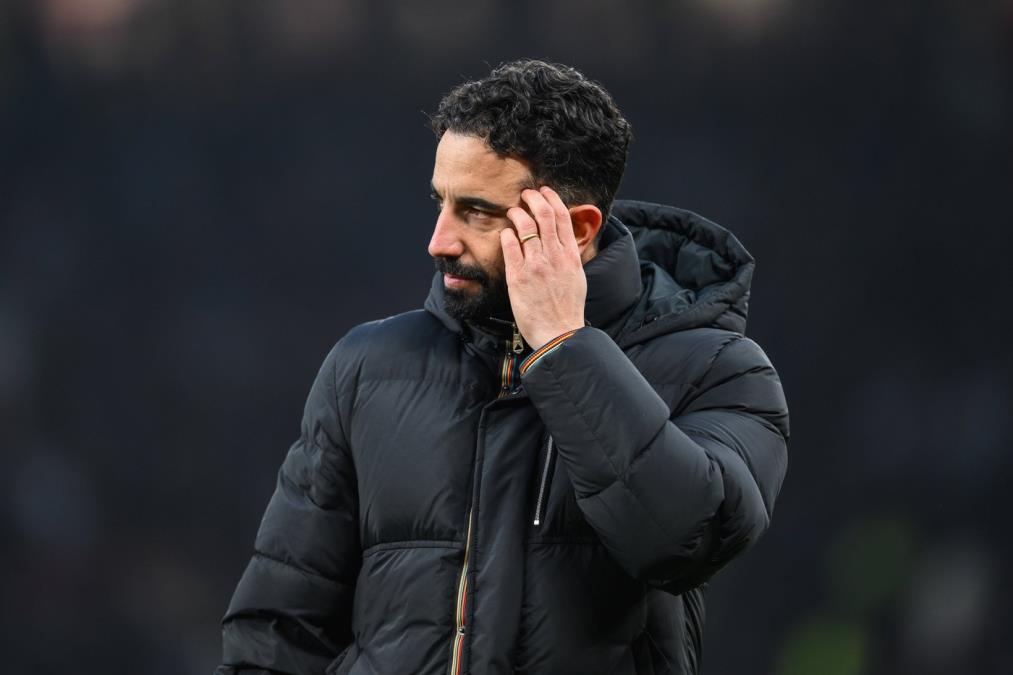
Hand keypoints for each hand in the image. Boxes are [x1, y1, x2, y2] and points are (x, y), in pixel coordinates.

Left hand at [500, 186, 586, 350]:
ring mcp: (536, 265)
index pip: (562, 217)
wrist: (559, 333)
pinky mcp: (518, 276)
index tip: (544, 192)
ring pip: (525, 226)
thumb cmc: (568, 309)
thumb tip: (564, 242)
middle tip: (525, 194)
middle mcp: (554, 256)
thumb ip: (569, 257)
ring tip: (512, 210)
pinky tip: (505, 233)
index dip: (552, 199)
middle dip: (533, 198)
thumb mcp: (577, 277)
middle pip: (544, 215)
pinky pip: (510, 246)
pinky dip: (507, 234)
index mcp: (570, 255)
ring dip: (517, 213)